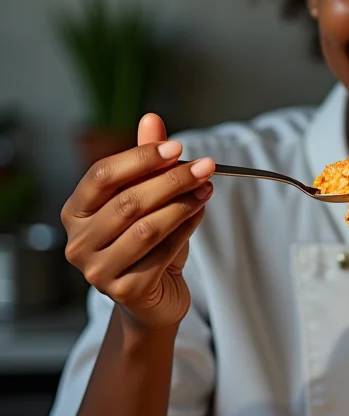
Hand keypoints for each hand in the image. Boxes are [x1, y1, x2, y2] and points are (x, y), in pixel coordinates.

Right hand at [61, 114, 214, 331]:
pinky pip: (163, 251)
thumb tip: (151, 119)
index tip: (177, 147)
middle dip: (172, 180)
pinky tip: (199, 213)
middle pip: (128, 201)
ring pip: (147, 227)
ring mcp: (98, 270)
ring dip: (183, 203)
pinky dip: (186, 228)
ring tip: (206, 189)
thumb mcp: (146, 197)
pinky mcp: (125, 290)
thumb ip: (147, 161)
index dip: (140, 157)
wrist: (153, 296)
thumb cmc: (147, 243)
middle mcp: (79, 242)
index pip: (102, 175)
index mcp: (76, 212)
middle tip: (205, 166)